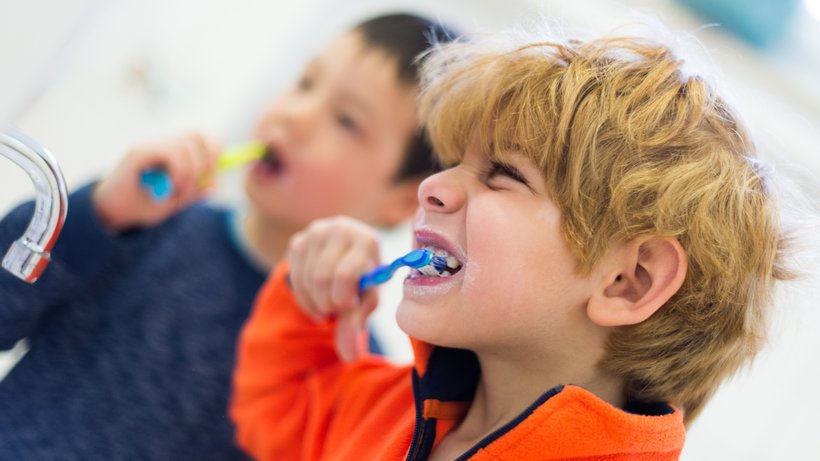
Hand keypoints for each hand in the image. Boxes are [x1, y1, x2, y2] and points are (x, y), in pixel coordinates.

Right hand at [93, 133, 220, 230]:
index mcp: (172, 151)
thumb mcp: (174, 202)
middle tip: (202, 180)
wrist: (109, 214)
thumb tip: (216, 184)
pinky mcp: (139, 152)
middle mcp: (161, 144)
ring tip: (179, 191)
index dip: (214, 152)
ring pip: (186, 146)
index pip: (202, 138)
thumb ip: (194, 192)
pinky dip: (179, 173)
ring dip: (191, 173)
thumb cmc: (140, 207)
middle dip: (208, 158)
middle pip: (198, 134)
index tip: (213, 175)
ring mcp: (150, 145)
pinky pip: (171, 154)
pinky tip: (169, 188)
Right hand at [287, 216, 380, 361]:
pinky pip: (293, 276)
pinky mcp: (299, 240)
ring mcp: (317, 231)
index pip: (345, 274)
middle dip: (327, 302)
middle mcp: (342, 228)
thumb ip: (355, 324)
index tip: (348, 305)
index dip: (342, 299)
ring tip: (327, 303)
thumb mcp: (365, 301)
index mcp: (366, 240)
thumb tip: (349, 357)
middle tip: (335, 308)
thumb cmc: (362, 282)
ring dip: (315, 301)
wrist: (346, 259)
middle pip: (321, 278)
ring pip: (306, 279)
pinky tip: (315, 297)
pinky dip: (304, 296)